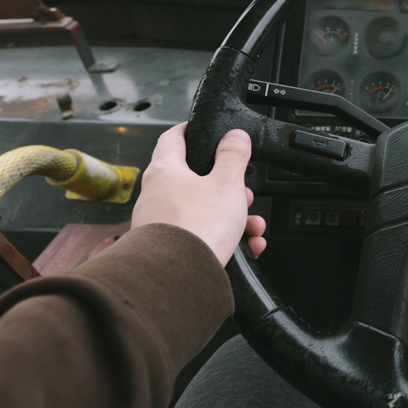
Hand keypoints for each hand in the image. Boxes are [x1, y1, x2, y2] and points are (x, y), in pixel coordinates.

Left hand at [131, 124, 266, 265]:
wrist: (179, 277)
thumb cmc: (195, 228)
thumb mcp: (227, 183)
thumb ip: (233, 156)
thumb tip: (235, 136)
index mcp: (165, 171)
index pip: (173, 138)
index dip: (190, 131)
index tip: (202, 131)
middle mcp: (156, 195)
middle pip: (195, 180)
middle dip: (227, 188)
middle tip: (244, 194)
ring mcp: (159, 223)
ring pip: (202, 211)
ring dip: (232, 216)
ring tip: (251, 227)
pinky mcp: (168, 248)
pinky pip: (201, 236)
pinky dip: (225, 239)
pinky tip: (246, 247)